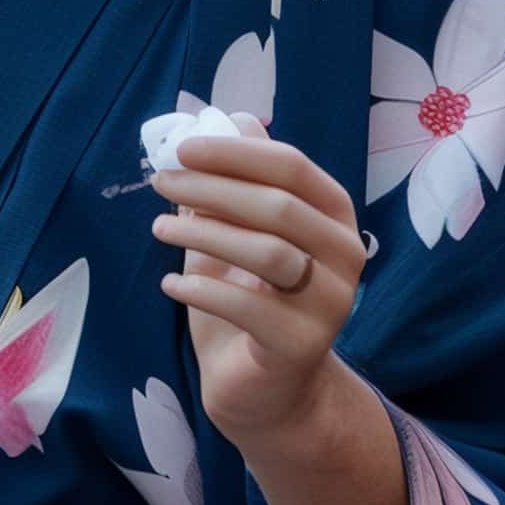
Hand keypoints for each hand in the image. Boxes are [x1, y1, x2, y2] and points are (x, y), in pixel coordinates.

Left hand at [153, 134, 369, 442]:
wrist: (265, 388)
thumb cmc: (248, 298)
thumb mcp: (237, 232)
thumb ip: (238, 181)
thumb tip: (229, 116)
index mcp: (335, 216)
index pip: (292, 167)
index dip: (235, 153)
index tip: (181, 149)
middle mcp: (345, 255)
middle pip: (278, 205)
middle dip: (212, 188)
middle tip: (159, 183)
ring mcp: (332, 303)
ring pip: (266, 252)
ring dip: (203, 233)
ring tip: (159, 229)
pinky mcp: (304, 345)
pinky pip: (247, 306)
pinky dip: (201, 290)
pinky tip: (170, 285)